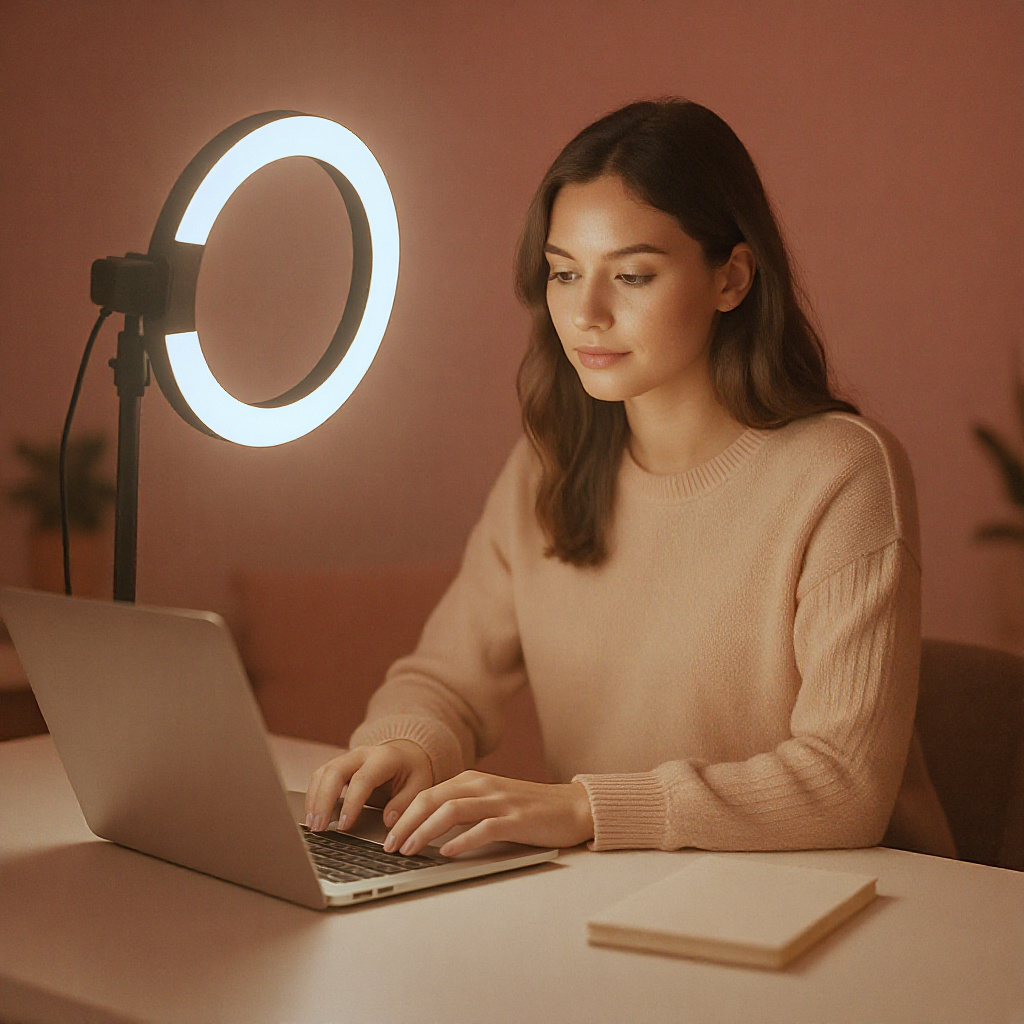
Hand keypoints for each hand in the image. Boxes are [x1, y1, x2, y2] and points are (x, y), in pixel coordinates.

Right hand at [304, 740, 432, 832]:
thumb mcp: (420, 785)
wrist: (406, 754)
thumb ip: (405, 803)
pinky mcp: (339, 765)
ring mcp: (348, 757)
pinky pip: (321, 776)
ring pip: (323, 772)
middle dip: (324, 800)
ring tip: (312, 824)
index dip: (351, 803)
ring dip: (314, 798)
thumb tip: (388, 821)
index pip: (362, 779)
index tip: (344, 825)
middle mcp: (362, 754)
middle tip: (319, 827)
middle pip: (335, 772)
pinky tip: (313, 814)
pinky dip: (314, 795)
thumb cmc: (412, 771)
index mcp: (384, 758)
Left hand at [381, 770, 594, 857]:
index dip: (403, 814)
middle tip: (390, 846)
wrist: (572, 807)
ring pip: (452, 811)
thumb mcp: (490, 800)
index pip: (428, 794)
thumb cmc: (528, 808)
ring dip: (425, 831)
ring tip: (410, 850)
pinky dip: (462, 841)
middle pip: (433, 799)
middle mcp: (483, 786)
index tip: (387, 835)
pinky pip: (483, 828)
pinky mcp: (516, 819)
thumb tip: (427, 829)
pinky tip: (447, 853)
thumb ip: (463, 808)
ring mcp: (500, 801)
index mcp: (473, 780)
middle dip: (406, 823)